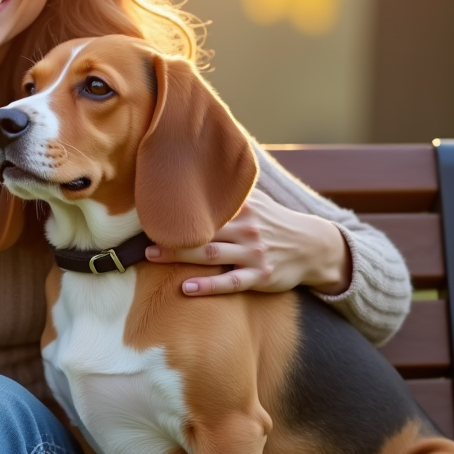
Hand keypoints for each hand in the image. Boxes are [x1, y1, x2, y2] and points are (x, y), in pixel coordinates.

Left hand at [145, 189, 351, 296]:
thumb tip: (196, 164)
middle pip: (202, 229)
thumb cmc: (274, 222)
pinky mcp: (261, 277)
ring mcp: (254, 253)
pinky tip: (186, 288)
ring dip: (179, 254)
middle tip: (139, 233)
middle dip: (171, 231)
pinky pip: (231, 282)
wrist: (314, 247)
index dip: (178, 205)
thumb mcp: (257, 200)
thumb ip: (229, 189)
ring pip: (211, 254)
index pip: (205, 204)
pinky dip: (208, 286)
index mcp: (243, 207)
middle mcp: (247, 228)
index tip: (149, 204)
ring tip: (151, 254)